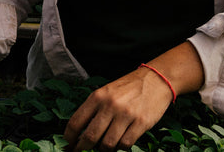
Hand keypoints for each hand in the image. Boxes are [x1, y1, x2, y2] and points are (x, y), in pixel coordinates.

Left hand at [64, 43, 203, 150]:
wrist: (156, 79)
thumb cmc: (129, 87)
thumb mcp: (107, 92)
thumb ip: (94, 109)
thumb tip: (80, 132)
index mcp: (98, 96)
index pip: (76, 122)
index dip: (69, 138)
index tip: (67, 145)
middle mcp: (110, 105)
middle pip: (90, 137)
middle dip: (83, 148)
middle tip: (82, 151)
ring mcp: (126, 115)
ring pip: (108, 144)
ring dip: (105, 149)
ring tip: (105, 146)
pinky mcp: (141, 123)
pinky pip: (125, 144)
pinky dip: (121, 147)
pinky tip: (121, 141)